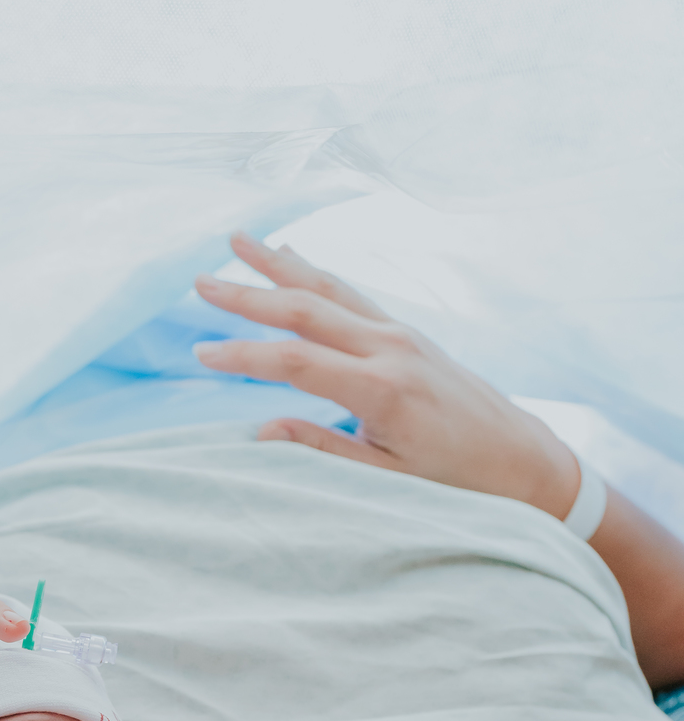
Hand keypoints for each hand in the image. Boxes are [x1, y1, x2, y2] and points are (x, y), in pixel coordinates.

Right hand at [194, 233, 580, 518]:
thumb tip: (260, 431)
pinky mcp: (408, 334)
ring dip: (278, 266)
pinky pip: (352, 295)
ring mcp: (402, 335)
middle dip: (249, 294)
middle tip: (199, 282)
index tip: (201, 353)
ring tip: (237, 239)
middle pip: (306, 310)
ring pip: (329, 290)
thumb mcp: (387, 480)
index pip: (296, 361)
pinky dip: (315, 274)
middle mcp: (392, 349)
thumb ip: (323, 450)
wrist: (521, 461)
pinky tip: (290, 258)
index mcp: (383, 390)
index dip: (244, 355)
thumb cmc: (456, 481)